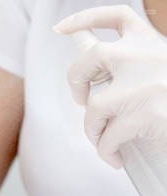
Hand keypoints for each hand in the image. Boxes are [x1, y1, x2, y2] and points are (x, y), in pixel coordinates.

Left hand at [54, 5, 166, 167]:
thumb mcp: (157, 69)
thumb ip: (130, 65)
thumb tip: (87, 63)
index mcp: (150, 42)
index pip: (115, 16)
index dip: (84, 19)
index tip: (60, 28)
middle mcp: (144, 56)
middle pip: (90, 58)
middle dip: (75, 81)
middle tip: (81, 100)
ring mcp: (144, 85)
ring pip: (94, 106)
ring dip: (93, 129)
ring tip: (103, 141)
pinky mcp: (146, 115)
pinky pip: (108, 136)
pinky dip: (105, 151)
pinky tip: (114, 158)